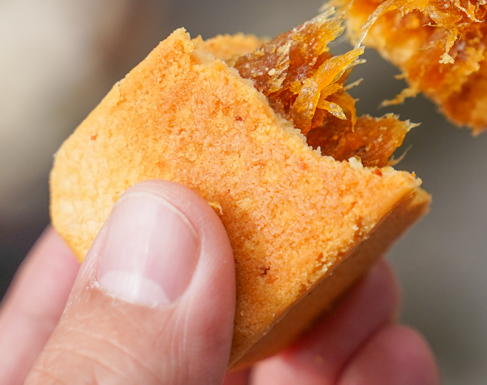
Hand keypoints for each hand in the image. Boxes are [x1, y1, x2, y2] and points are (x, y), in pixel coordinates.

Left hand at [0, 180, 437, 384]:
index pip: (87, 271)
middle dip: (279, 245)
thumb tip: (170, 218)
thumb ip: (100, 366)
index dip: (156, 191)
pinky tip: (399, 357)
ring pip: (294, 358)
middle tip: (320, 206)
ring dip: (346, 309)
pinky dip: (381, 379)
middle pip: (212, 304)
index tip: (220, 127)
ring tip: (371, 280)